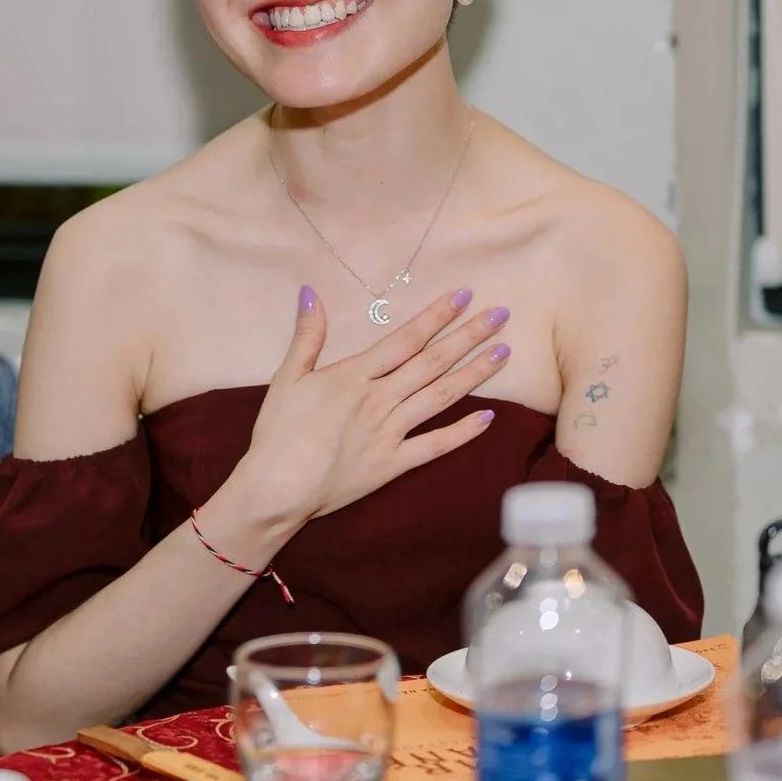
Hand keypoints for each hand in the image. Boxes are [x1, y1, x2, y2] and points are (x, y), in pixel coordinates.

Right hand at [242, 287, 508, 520]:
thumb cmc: (278, 432)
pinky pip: (435, 445)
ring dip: (474, 374)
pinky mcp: (393, 464)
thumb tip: (311, 291)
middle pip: (432, 362)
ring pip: (441, 397)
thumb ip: (307, 335)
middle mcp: (380, 399)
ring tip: (503, 353)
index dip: (437, 315)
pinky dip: (463, 432)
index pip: (406, 339)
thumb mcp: (287, 377)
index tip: (464, 295)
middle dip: (468, 336)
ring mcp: (391, 432)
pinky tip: (488, 417)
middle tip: (501, 315)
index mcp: (356, 375)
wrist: (278, 488)